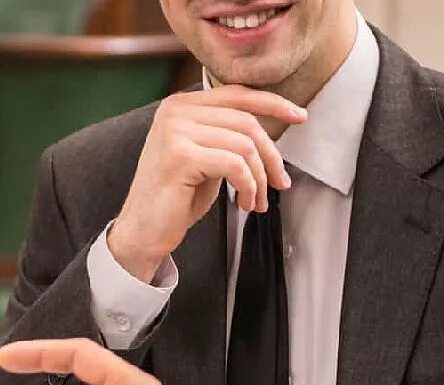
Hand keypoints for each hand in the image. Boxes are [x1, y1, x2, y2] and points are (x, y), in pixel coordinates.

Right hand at [108, 86, 305, 281]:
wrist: (143, 231)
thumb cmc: (176, 199)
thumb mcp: (207, 158)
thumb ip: (228, 136)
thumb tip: (271, 132)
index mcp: (180, 105)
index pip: (237, 94)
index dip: (273, 103)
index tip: (300, 117)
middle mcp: (175, 111)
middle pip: (246, 121)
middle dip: (271, 156)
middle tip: (280, 183)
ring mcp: (175, 131)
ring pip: (244, 145)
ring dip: (259, 179)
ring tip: (256, 201)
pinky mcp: (180, 156)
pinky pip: (235, 165)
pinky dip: (248, 187)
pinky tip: (243, 203)